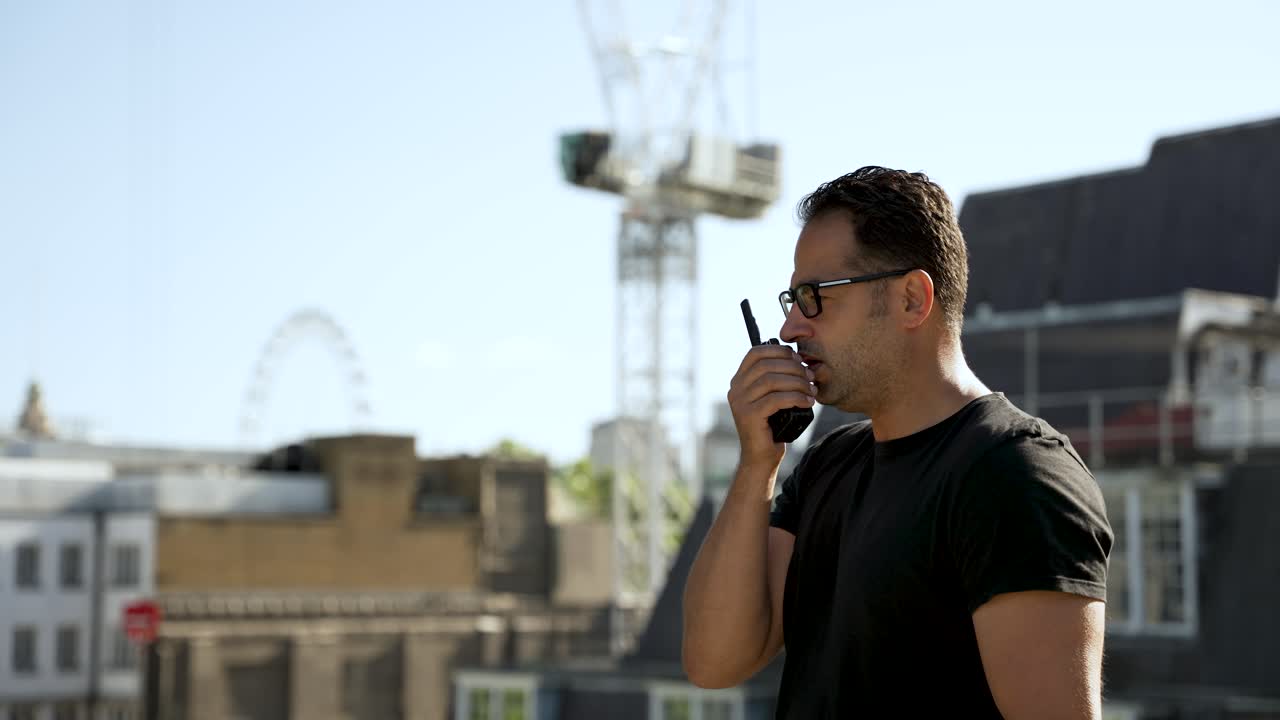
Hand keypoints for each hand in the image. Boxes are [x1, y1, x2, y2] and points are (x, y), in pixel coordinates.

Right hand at [727, 344, 816, 470]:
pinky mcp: (748, 416)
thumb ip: (777, 378)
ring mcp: (740, 402)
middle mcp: (736, 389)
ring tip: (811, 391)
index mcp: (739, 380)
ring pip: (771, 380)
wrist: (761, 457)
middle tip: (810, 377)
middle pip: (766, 365)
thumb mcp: (773, 398)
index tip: (798, 359)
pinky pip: (776, 399)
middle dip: (793, 368)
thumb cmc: (772, 426)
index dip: (779, 351)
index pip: (755, 353)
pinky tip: (807, 403)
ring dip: (797, 383)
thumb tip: (798, 358)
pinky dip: (796, 398)